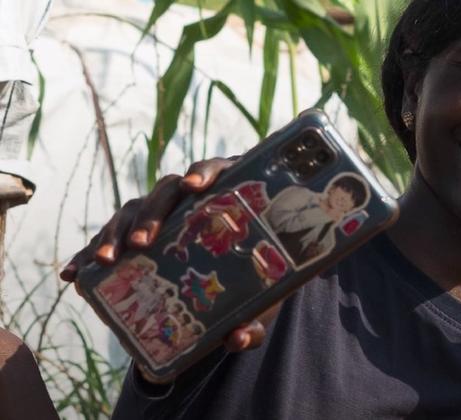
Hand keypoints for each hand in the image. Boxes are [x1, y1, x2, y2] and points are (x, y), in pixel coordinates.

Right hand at [58, 157, 270, 355]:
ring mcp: (161, 212)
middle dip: (152, 213)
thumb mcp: (260, 304)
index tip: (194, 187)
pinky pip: (110, 238)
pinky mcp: (136, 232)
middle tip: (143, 241)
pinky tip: (73, 275)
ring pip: (133, 209)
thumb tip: (238, 339)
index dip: (205, 173)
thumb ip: (255, 322)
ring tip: (107, 260)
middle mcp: (190, 197)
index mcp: (230, 197)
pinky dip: (89, 253)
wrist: (237, 287)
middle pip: (167, 190)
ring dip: (117, 232)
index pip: (217, 170)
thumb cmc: (257, 283)